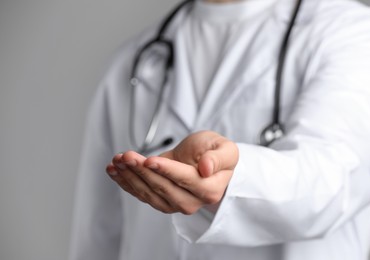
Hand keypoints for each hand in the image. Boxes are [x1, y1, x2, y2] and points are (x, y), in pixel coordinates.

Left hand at [106, 131, 238, 214]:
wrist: (203, 158)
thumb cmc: (214, 152)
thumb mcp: (225, 149)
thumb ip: (219, 158)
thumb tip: (207, 169)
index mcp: (210, 189)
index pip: (186, 180)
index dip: (167, 170)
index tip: (150, 160)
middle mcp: (192, 201)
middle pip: (163, 188)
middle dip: (142, 171)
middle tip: (127, 156)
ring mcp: (175, 203)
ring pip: (149, 193)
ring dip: (130, 177)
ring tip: (118, 160)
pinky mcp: (160, 200)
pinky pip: (141, 194)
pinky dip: (126, 182)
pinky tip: (114, 170)